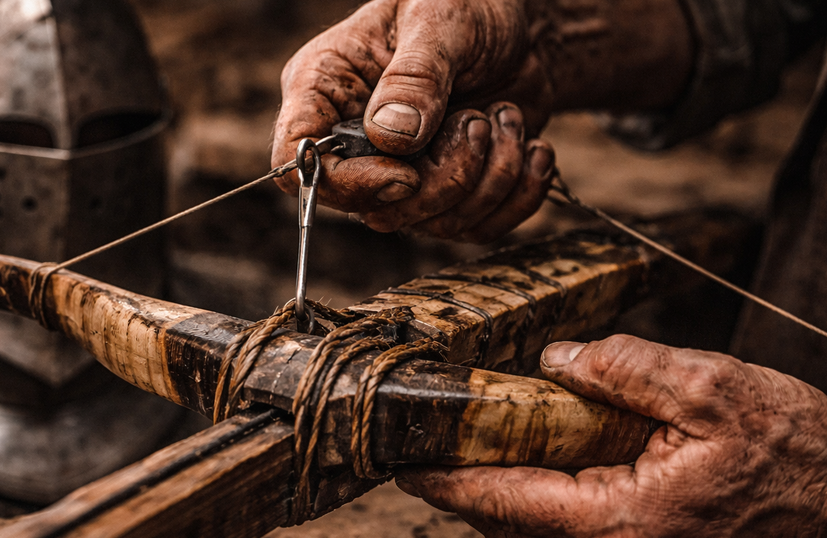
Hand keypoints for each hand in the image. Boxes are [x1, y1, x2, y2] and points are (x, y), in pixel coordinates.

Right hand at [272, 0, 557, 241]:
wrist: (524, 27)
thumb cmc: (468, 4)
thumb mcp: (440, 18)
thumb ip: (416, 76)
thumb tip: (390, 138)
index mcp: (325, 87)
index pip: (295, 160)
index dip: (346, 183)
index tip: (406, 173)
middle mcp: (352, 140)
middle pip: (371, 209)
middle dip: (443, 179)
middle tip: (480, 120)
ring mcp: (400, 172)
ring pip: (427, 223)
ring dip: (488, 178)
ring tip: (505, 117)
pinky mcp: (446, 192)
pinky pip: (476, 227)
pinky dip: (516, 195)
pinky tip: (531, 148)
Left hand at [396, 335, 826, 537]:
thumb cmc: (798, 458)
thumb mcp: (715, 391)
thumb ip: (627, 369)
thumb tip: (557, 361)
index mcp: (620, 522)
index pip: (507, 502)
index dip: (449, 483)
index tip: (406, 466)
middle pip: (511, 525)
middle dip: (469, 487)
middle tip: (433, 443)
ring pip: (538, 532)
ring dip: (505, 492)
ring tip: (479, 445)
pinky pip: (573, 529)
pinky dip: (544, 497)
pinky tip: (547, 457)